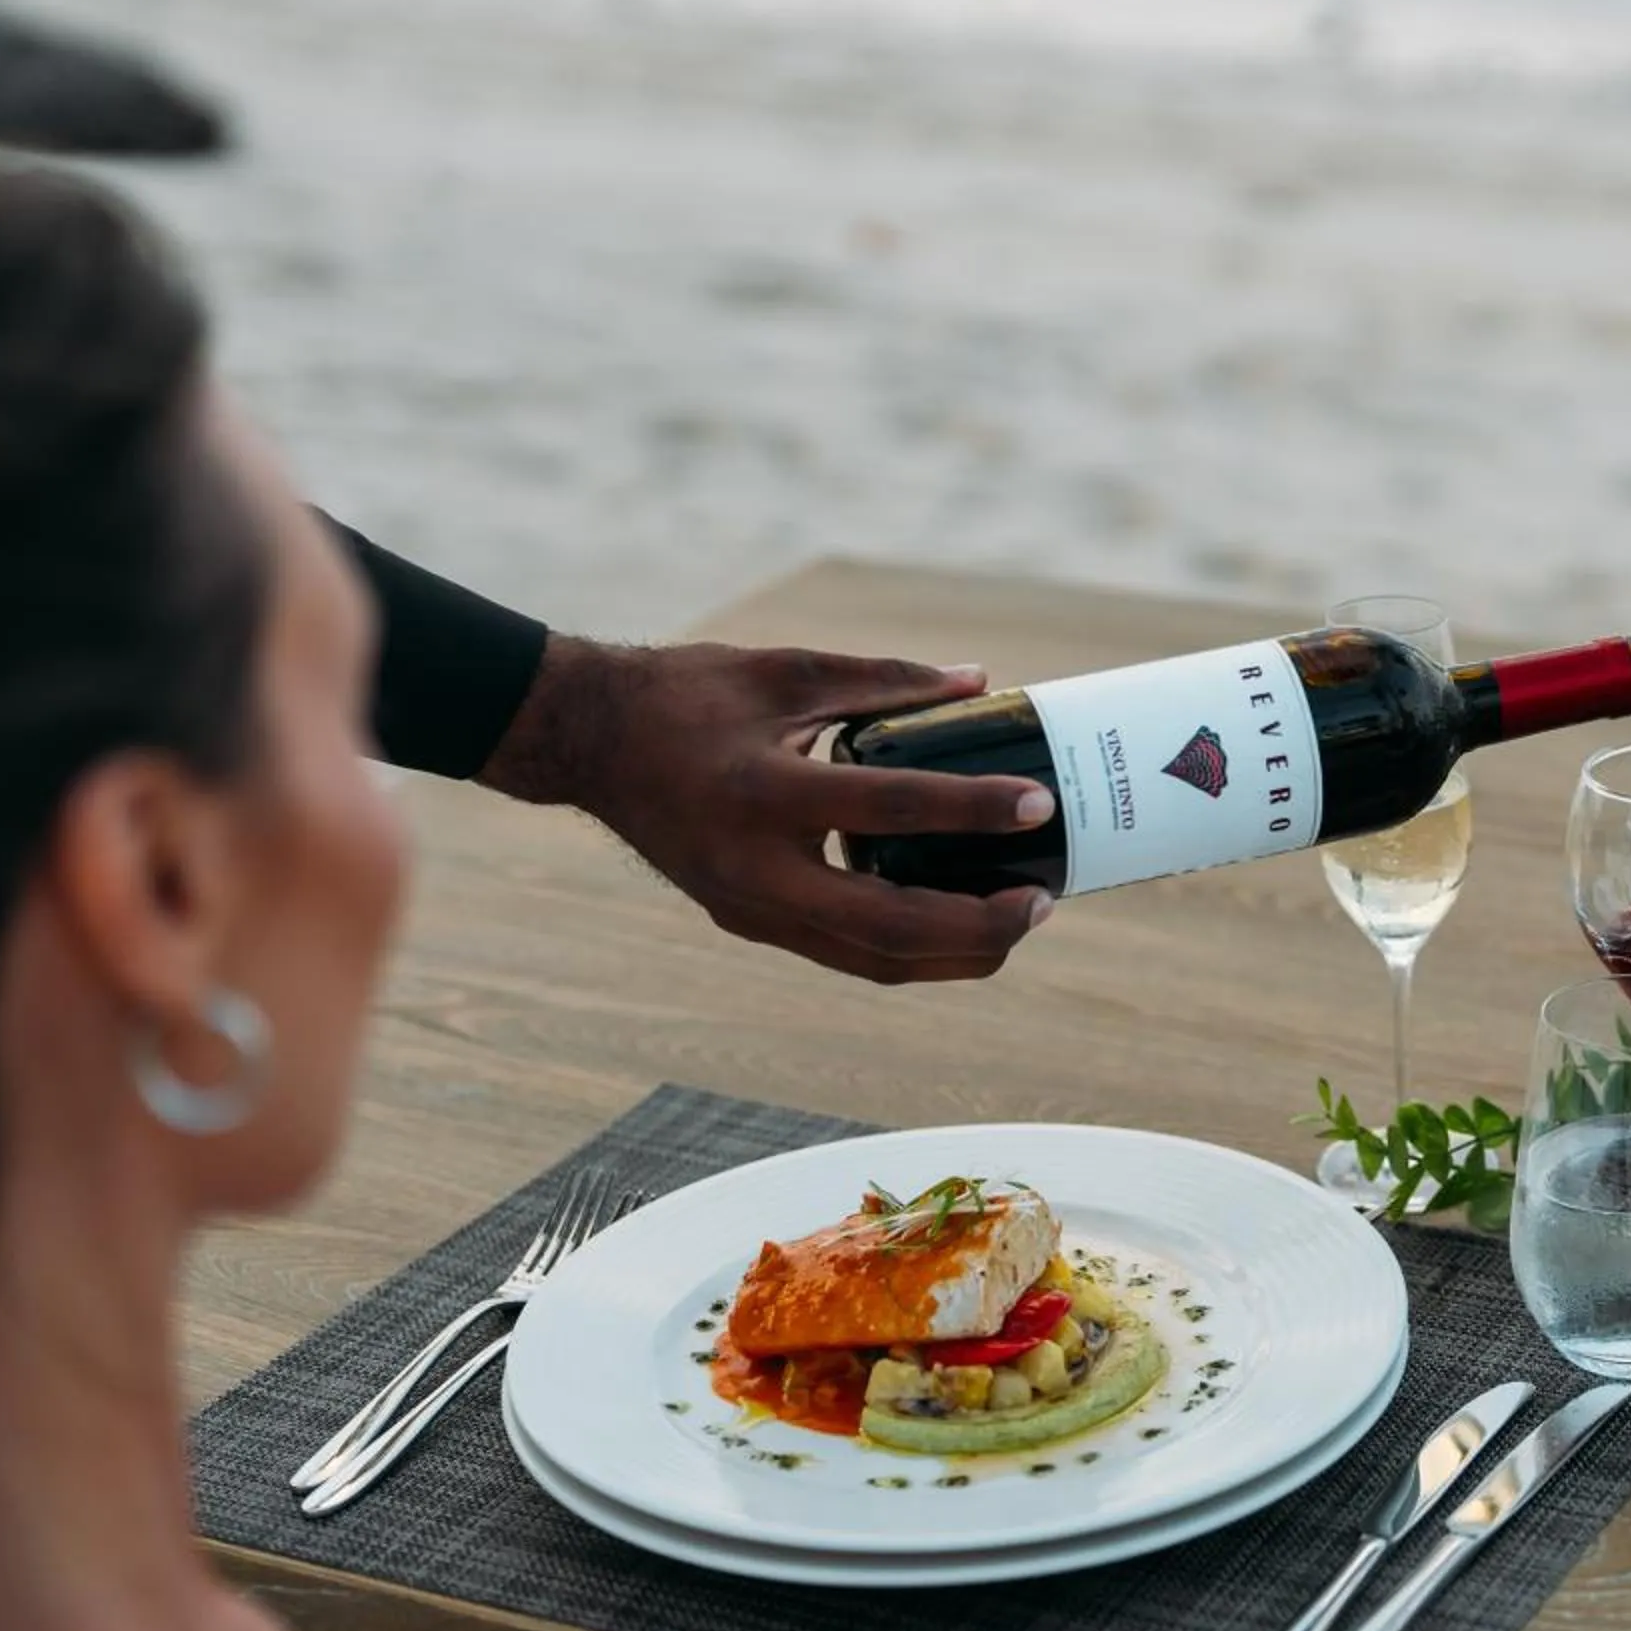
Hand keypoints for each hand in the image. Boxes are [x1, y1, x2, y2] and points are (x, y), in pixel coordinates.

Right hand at [480, 638, 1053, 983]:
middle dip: (979, 925)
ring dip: (953, 953)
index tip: (1037, 805)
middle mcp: (755, 870)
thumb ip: (885, 680)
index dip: (972, 810)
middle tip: (1042, 900)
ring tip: (1016, 922)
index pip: (890, 809)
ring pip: (872, 960)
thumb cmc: (686, 696)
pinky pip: (845, 952)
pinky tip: (955, 922)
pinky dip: (909, 947)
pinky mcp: (750, 922)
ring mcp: (750, 909)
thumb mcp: (785, 670)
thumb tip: (979, 683)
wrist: (588, 744)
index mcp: (763, 792)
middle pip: (890, 929)